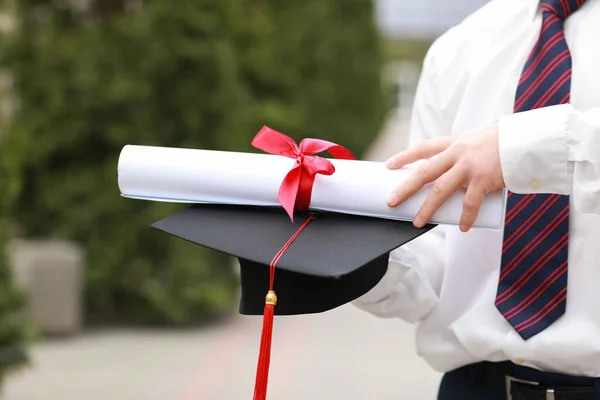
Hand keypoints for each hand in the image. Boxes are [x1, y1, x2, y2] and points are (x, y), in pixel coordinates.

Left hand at [385, 125, 504, 231]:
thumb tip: (446, 174)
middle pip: (424, 172)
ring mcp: (469, 167)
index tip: (388, 165)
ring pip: (441, 190)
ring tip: (418, 222)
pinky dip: (465, 217)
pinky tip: (461, 227)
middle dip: (406, 188)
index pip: (422, 148)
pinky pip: (470, 203)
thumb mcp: (474, 141)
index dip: (404, 156)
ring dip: (428, 208)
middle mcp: (457, 153)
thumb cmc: (500, 143)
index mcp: (453, 143)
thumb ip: (459, 154)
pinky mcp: (483, 179)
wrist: (525, 140)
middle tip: (392, 201)